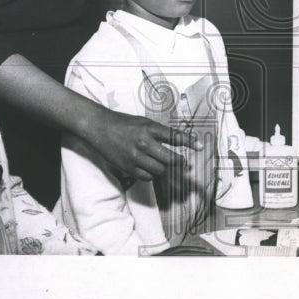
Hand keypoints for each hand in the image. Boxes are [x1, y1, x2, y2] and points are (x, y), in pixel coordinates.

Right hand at [85, 106, 203, 181]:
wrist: (99, 128)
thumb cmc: (123, 124)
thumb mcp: (144, 122)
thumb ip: (160, 132)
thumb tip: (178, 141)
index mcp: (149, 128)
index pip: (174, 137)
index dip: (189, 142)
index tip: (200, 146)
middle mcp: (144, 143)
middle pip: (170, 159)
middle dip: (180, 163)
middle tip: (184, 164)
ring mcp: (135, 157)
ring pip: (160, 170)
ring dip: (164, 168)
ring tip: (161, 163)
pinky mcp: (128, 167)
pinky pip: (147, 176)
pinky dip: (151, 174)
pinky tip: (148, 167)